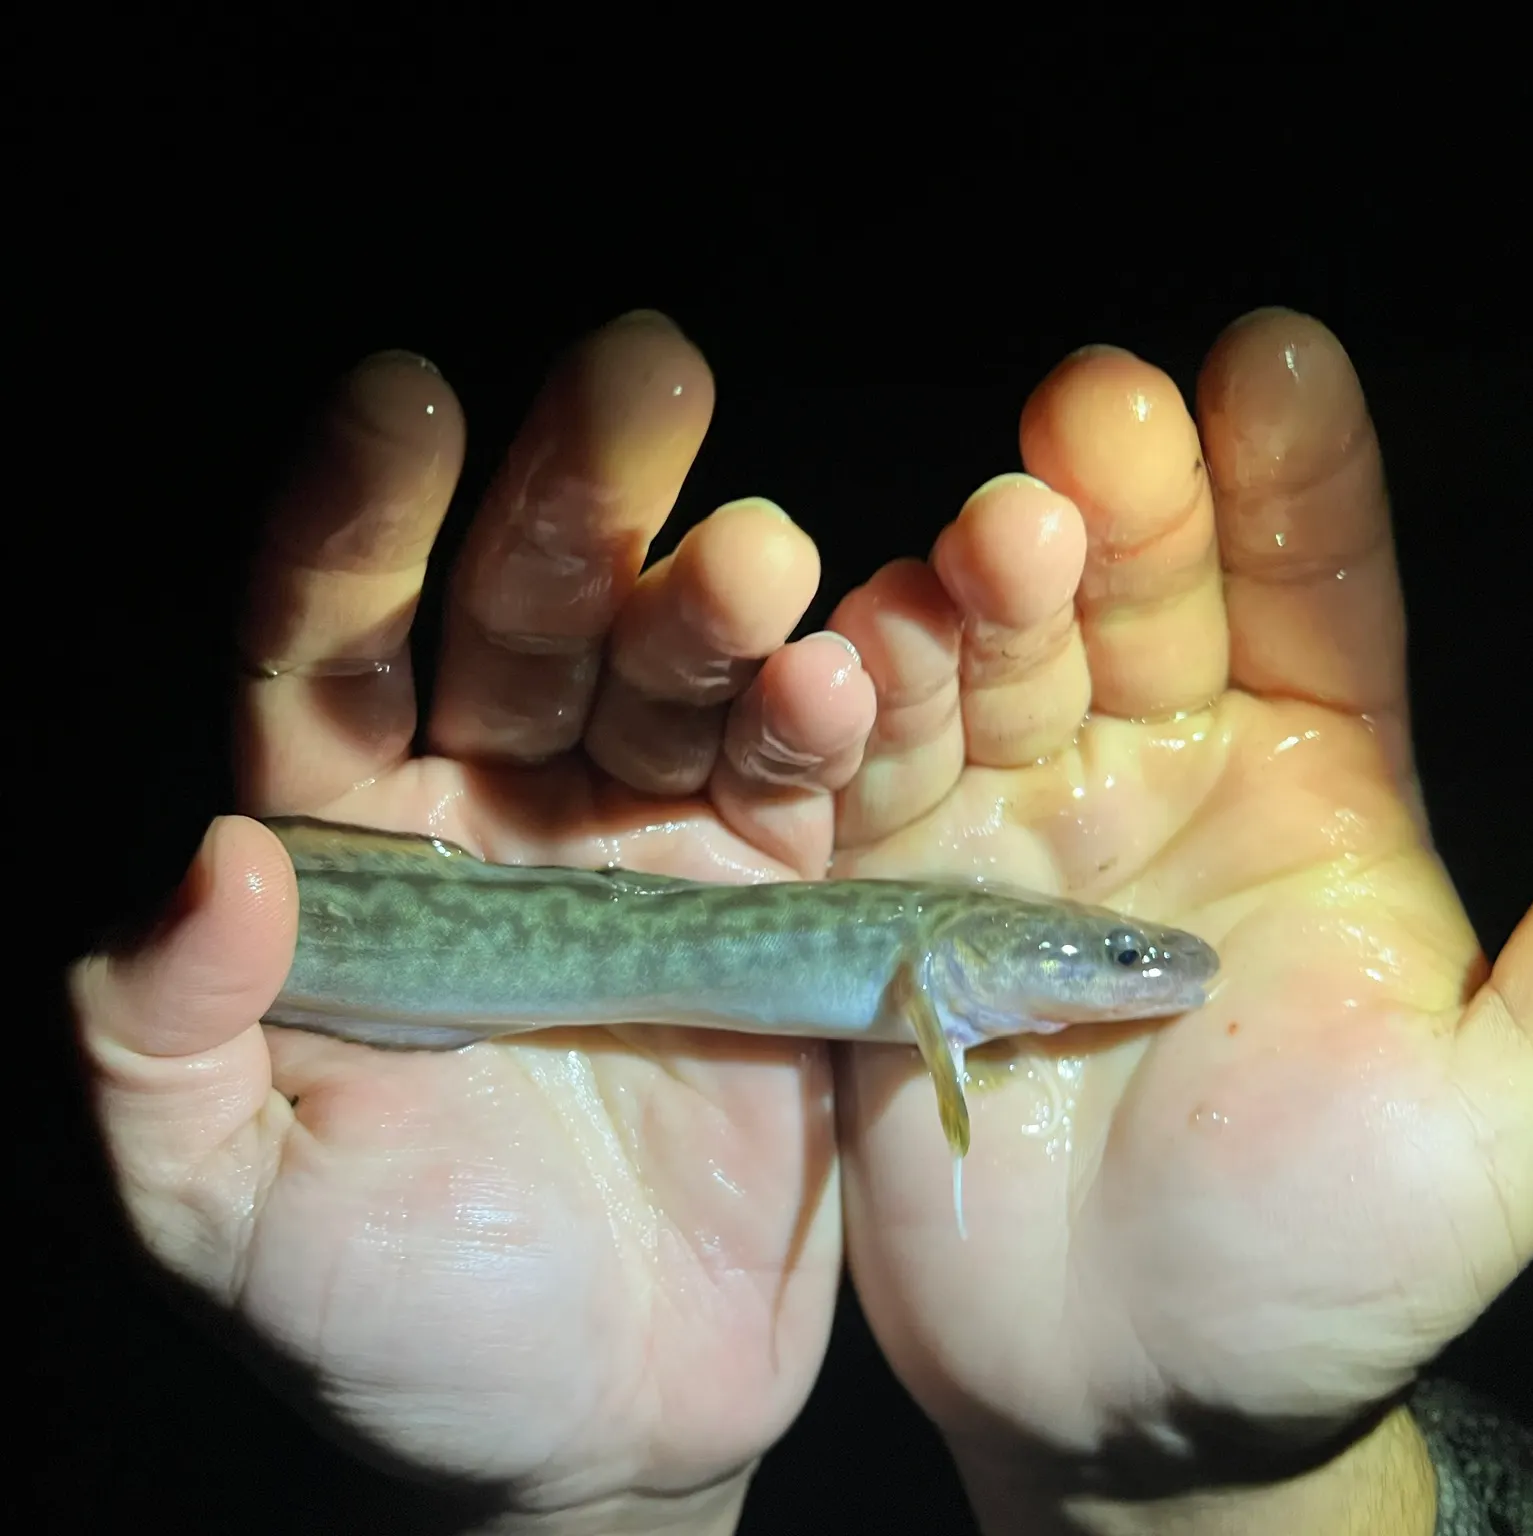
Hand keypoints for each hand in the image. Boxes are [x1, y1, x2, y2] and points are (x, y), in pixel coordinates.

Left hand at [69, 314, 875, 1533]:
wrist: (598, 1420)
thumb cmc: (396, 1323)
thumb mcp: (233, 1218)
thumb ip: (170, 1053)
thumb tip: (208, 865)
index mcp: (350, 861)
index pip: (333, 657)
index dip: (357, 528)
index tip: (402, 402)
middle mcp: (500, 822)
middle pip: (522, 623)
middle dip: (571, 504)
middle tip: (640, 374)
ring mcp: (647, 854)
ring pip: (674, 685)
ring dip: (715, 612)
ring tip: (760, 554)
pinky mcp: (773, 909)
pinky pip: (796, 794)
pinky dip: (823, 735)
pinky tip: (841, 682)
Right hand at [827, 313, 1532, 1530]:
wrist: (1133, 1391)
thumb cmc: (1324, 1258)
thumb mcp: (1492, 1120)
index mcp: (1305, 785)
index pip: (1309, 591)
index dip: (1293, 479)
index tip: (1267, 362)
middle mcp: (1148, 775)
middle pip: (1130, 598)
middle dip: (1116, 505)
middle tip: (1089, 422)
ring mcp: (1006, 827)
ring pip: (984, 670)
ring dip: (972, 602)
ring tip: (985, 550)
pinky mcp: (886, 896)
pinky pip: (861, 786)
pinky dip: (846, 722)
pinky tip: (842, 669)